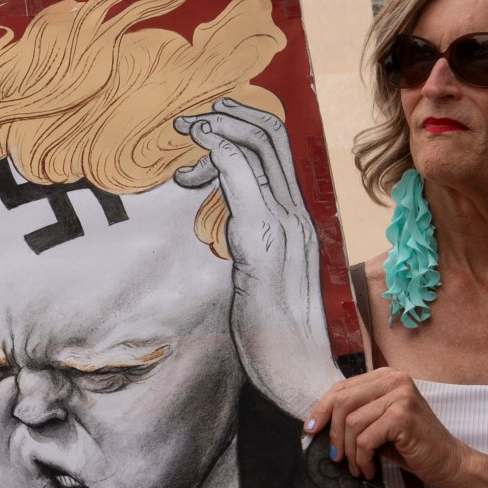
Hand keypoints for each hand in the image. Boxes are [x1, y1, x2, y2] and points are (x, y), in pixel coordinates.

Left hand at [174, 98, 331, 419]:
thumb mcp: (263, 274)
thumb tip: (234, 221)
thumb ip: (254, 242)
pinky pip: (245, 183)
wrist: (299, 372)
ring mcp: (285, 228)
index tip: (207, 127)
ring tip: (188, 131)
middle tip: (193, 117)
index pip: (279, 154)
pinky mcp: (264, 245)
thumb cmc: (276, 332)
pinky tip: (200, 147)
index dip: (244, 127)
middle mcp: (296, 216)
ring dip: (219, 128)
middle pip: (273, 139)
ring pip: (260, 150)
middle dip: (231, 115)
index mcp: (297, 221)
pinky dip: (222, 154)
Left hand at [305, 368, 487, 487]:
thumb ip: (356, 414)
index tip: (310, 430)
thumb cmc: (412, 445)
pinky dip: (362, 458)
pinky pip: (365, 439)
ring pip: (352, 423)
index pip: (341, 388)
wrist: (449, 462)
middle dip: (333, 433)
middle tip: (335, 457)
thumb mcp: (379, 423)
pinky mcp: (402, 415)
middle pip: (342, 402)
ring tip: (358, 467)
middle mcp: (393, 379)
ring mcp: (399, 395)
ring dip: (350, 452)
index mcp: (385, 376)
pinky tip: (369, 469)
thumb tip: (317, 422)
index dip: (321, 410)